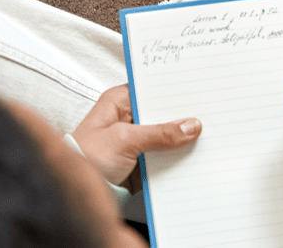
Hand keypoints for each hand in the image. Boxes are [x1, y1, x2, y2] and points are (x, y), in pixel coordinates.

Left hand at [72, 85, 201, 191]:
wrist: (73, 193)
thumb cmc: (85, 159)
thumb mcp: (124, 140)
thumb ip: (158, 133)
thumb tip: (190, 125)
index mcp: (120, 101)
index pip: (153, 89)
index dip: (175, 90)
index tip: (199, 91)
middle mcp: (129, 118)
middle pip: (163, 114)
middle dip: (183, 118)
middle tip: (209, 118)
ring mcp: (137, 140)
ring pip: (167, 137)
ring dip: (182, 141)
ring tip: (209, 139)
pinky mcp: (142, 161)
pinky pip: (165, 157)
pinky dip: (177, 160)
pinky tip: (194, 160)